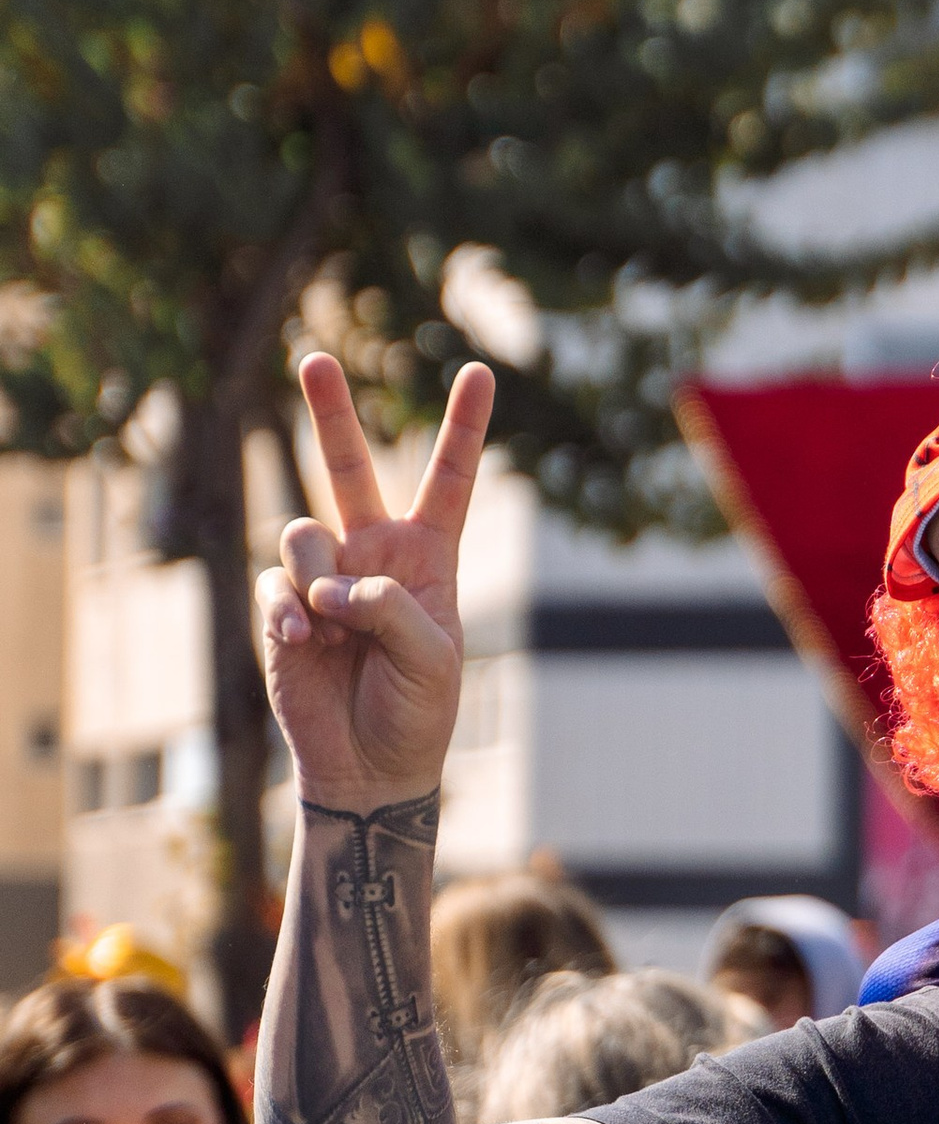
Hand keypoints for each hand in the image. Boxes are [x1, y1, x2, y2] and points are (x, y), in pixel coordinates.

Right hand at [257, 355, 491, 812]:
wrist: (369, 765)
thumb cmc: (417, 712)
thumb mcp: (431, 661)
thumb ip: (391, 611)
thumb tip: (332, 585)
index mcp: (428, 558)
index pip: (449, 481)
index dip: (463, 428)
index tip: (479, 372)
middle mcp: (373, 555)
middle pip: (350, 469)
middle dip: (332, 414)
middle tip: (314, 358)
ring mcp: (324, 577)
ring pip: (303, 532)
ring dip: (315, 577)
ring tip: (329, 627)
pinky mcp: (283, 606)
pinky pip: (274, 582)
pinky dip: (287, 610)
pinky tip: (302, 641)